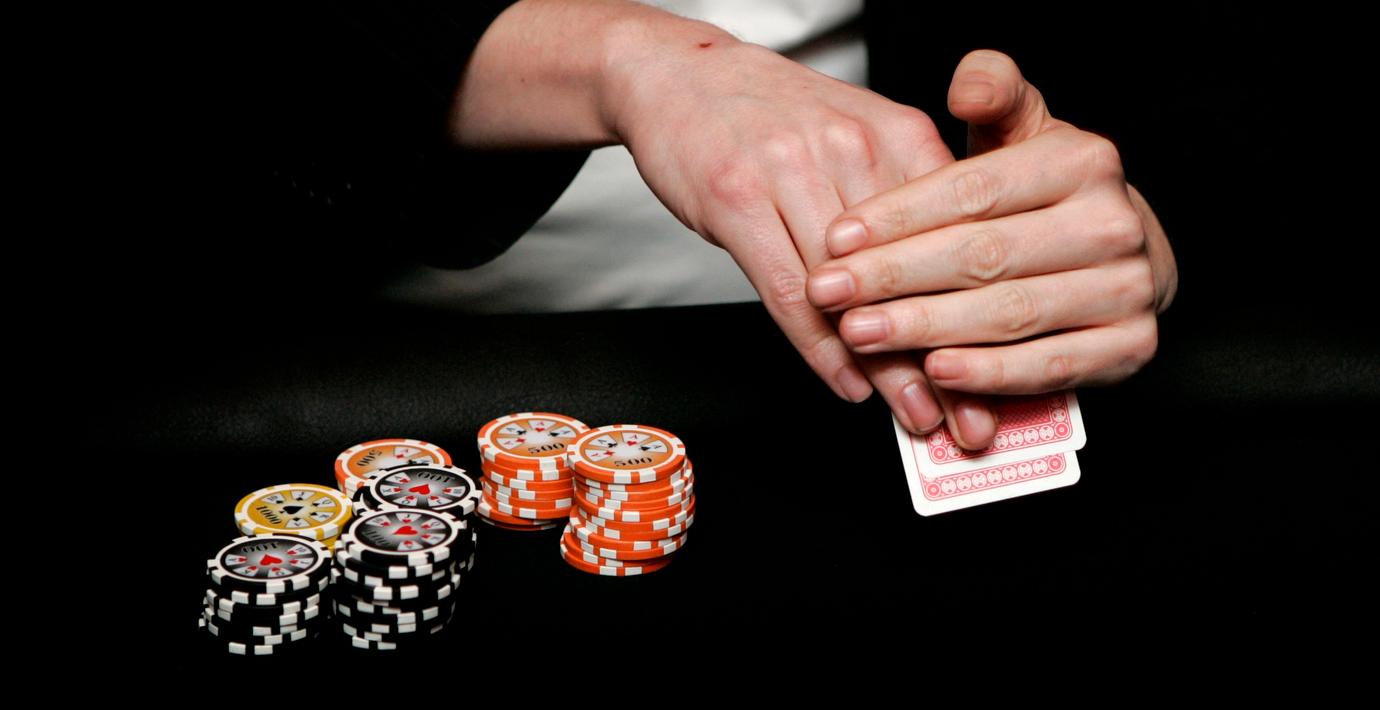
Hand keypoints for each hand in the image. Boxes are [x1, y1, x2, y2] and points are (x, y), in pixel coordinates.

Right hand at [601, 19, 975, 437]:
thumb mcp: (857, 137)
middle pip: (911, 274)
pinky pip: (788, 291)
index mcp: (897, 133)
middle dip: (947, 357)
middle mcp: (851, 148)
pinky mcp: (736, 200)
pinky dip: (820, 347)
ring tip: (918, 418)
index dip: (985, 316)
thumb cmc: (773, 118)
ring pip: (852, 292)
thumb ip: (905, 204)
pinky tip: (848, 385)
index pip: (958, 238)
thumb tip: (953, 291)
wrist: (682, 74)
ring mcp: (790, 173)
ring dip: (889, 367)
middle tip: (973, 419)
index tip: (1006, 376)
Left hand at [807, 50, 1176, 417]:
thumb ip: (994, 93)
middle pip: (984, 254)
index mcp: (1082, 160)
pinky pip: (1049, 366)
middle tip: (829, 293)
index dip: (897, 217)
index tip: (836, 239)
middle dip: (895, 277)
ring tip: (860, 334)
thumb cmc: (1044, 197)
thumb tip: (966, 85)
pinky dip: (989, 374)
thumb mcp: (1022, 132)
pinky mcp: (1130, 347)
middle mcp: (1112, 223)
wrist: (1124, 255)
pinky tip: (935, 371)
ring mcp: (1128, 289)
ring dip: (926, 328)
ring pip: (1010, 313)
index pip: (973, 190)